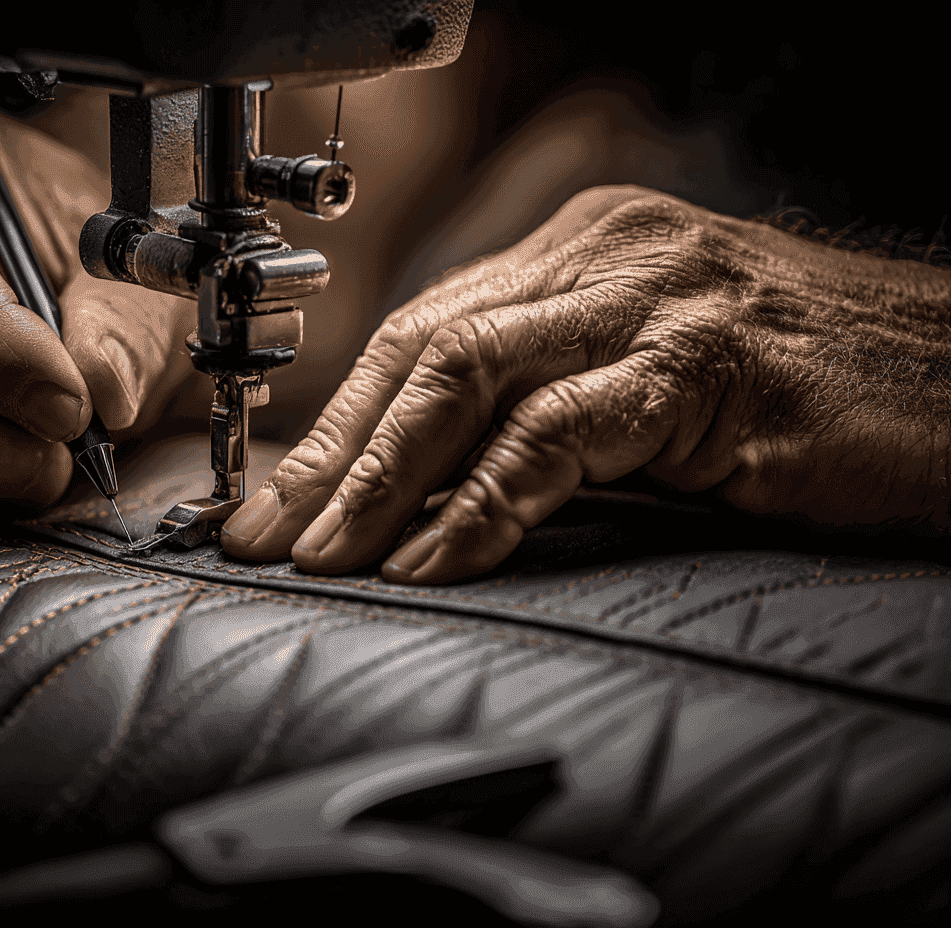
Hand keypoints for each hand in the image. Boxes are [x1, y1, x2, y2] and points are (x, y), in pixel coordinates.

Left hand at [221, 186, 950, 582]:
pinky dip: (484, 504)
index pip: (424, 330)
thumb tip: (430, 485)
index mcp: (582, 251)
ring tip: (330, 558)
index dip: (340, 420)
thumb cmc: (802, 387)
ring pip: (470, 377)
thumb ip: (544, 404)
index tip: (280, 501)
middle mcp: (605, 257)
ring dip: (383, 478)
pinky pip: (560, 432)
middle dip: (336, 451)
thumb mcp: (644, 376)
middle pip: (426, 348)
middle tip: (270, 536)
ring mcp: (653, 302)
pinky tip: (437, 562)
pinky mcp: (706, 368)